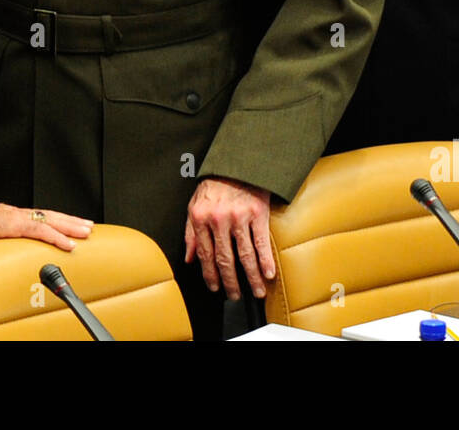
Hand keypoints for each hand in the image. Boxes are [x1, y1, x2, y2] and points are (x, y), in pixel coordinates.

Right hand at [0, 198, 93, 250]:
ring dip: (71, 226)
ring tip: (87, 231)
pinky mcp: (14, 224)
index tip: (68, 225)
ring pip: (51, 221)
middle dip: (70, 221)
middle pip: (50, 216)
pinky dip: (58, 237)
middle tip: (87, 226)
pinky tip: (70, 244)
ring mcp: (16, 218)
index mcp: (9, 217)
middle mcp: (16, 214)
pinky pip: (41, 231)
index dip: (55, 221)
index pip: (38, 218)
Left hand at [183, 177, 272, 298]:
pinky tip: (268, 274)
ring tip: (256, 291)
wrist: (237, 162)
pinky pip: (261, 242)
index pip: (205, 254)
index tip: (215, 288)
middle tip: (234, 296)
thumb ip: (190, 233)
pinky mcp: (257, 213)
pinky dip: (265, 260)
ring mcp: (239, 216)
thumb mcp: (195, 205)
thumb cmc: (215, 185)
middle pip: (225, 259)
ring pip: (245, 255)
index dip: (210, 275)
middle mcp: (219, 219)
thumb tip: (189, 259)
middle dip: (230, 282)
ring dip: (251, 277)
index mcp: (201, 218)